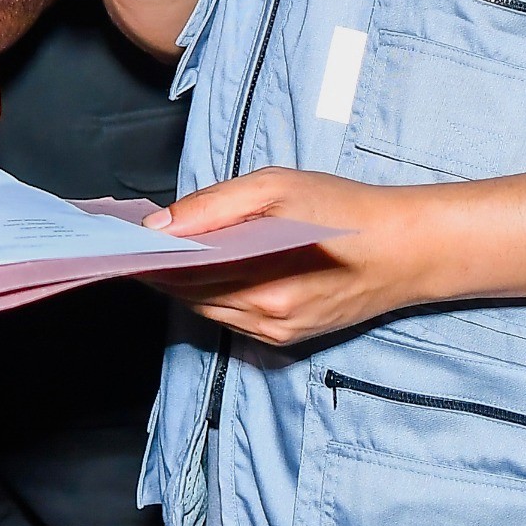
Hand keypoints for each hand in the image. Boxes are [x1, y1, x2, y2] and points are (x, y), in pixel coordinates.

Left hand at [143, 168, 436, 346]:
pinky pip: (232, 319)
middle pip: (189, 297)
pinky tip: (202, 270)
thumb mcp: (276, 187)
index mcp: (261, 282)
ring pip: (207, 310)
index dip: (147, 259)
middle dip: (160, 271)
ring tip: (159, 253)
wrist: (406, 249)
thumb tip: (160, 224)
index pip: (181, 276)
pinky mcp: (287, 339)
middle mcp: (265, 318)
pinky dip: (211, 295)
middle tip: (132, 243)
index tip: (120, 240)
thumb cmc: (342, 209)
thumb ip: (214, 206)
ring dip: (182, 284)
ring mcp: (277, 333)